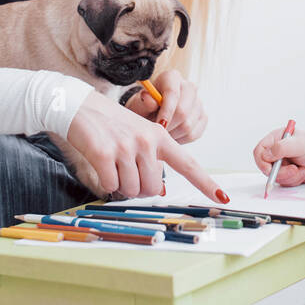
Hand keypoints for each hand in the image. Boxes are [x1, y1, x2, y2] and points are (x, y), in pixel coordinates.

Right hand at [66, 90, 227, 203]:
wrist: (81, 107)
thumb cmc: (113, 125)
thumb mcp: (140, 134)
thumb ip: (152, 159)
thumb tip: (156, 189)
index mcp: (160, 137)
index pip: (188, 164)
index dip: (206, 183)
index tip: (223, 198)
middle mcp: (147, 141)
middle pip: (152, 188)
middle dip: (139, 188)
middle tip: (126, 171)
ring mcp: (126, 147)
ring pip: (131, 190)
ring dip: (121, 185)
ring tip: (113, 164)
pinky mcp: (105, 154)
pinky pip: (111, 186)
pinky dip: (106, 182)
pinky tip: (102, 164)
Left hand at [122, 69, 206, 143]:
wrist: (151, 114)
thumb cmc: (144, 107)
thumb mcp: (138, 104)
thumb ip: (143, 102)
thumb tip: (149, 100)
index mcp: (172, 77)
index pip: (173, 93)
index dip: (166, 111)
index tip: (158, 125)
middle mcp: (189, 87)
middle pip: (183, 111)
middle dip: (168, 126)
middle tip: (157, 134)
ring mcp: (198, 103)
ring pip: (188, 125)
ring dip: (172, 134)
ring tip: (161, 134)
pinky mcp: (203, 117)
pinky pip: (194, 134)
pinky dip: (180, 139)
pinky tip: (171, 136)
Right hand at [251, 127, 304, 185]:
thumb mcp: (298, 144)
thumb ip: (280, 148)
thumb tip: (266, 155)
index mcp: (276, 139)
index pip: (259, 151)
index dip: (261, 162)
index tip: (270, 170)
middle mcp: (277, 151)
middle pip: (265, 167)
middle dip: (280, 172)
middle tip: (294, 170)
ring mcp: (283, 164)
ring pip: (276, 177)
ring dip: (290, 177)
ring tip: (302, 169)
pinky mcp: (288, 174)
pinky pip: (284, 182)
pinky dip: (295, 180)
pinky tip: (304, 172)